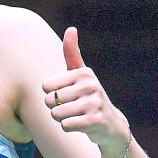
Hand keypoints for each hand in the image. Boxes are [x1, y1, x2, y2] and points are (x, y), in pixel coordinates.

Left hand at [41, 27, 130, 157]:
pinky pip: (65, 125)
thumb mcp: (80, 74)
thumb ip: (72, 53)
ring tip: (77, 116)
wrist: (111, 125)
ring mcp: (94, 103)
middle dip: (56, 108)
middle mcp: (91, 85)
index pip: (45, 86)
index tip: (68, 95)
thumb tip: (71, 28)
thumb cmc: (88, 97)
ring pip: (56, 114)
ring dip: (62, 119)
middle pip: (49, 101)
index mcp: (84, 73)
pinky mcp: (95, 121)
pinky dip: (69, 128)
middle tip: (74, 108)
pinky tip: (82, 125)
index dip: (51, 94)